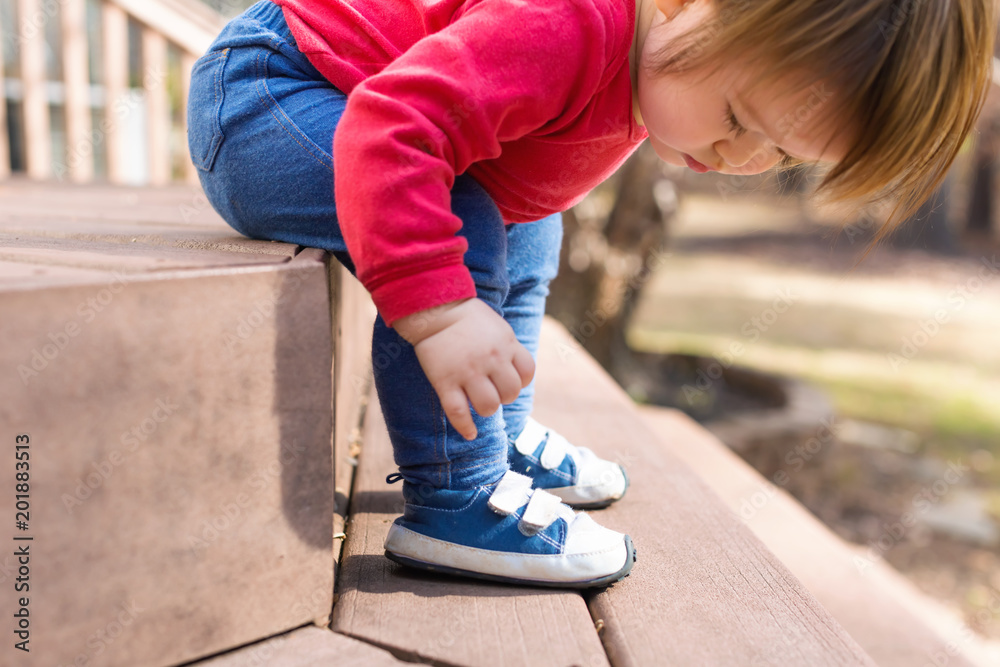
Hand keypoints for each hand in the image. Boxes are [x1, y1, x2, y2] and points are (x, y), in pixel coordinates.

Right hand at [392, 298, 534, 439]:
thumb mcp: (497, 326)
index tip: (509, 381)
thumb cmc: (467, 316)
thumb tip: (514, 369)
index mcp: (506, 344)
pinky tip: (470, 433)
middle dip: (504, 396)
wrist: (434, 309)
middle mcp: (491, 360)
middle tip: (492, 391)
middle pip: (510, 393)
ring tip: (479, 404)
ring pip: (488, 406)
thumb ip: (508, 346)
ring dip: (487, 409)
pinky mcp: (445, 382)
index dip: (521, 381)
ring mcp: (468, 372)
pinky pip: (458, 413)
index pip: (527, 373)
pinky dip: (466, 427)